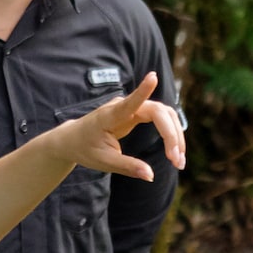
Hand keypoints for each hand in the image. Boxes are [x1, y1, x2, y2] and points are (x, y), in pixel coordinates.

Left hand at [56, 71, 184, 178]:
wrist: (73, 139)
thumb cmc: (85, 149)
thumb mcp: (104, 162)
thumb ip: (127, 167)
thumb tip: (150, 176)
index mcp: (109, 116)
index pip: (129, 103)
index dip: (142, 91)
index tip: (153, 77)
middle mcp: (123, 106)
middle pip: (158, 112)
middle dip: (172, 135)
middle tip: (178, 161)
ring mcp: (133, 107)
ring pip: (164, 114)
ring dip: (175, 135)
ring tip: (179, 160)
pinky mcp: (139, 112)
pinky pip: (162, 119)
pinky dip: (170, 134)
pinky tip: (175, 151)